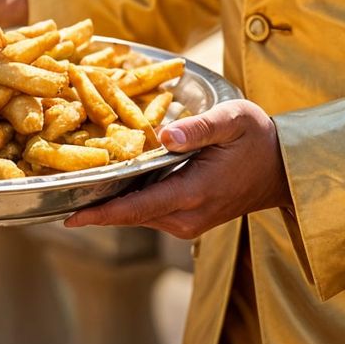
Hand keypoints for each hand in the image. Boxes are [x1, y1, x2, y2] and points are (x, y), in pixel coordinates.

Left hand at [64, 99, 289, 237]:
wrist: (283, 167)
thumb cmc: (257, 138)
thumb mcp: (232, 120)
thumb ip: (198, 128)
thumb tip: (164, 135)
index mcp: (195, 193)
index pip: (138, 208)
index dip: (102, 213)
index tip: (70, 216)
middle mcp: (188, 217)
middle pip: (131, 213)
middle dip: (97, 203)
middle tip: (61, 184)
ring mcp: (189, 222)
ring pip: (140, 213)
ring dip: (113, 200)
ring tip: (81, 179)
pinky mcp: (189, 219)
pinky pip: (152, 210)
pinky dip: (132, 198)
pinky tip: (117, 178)